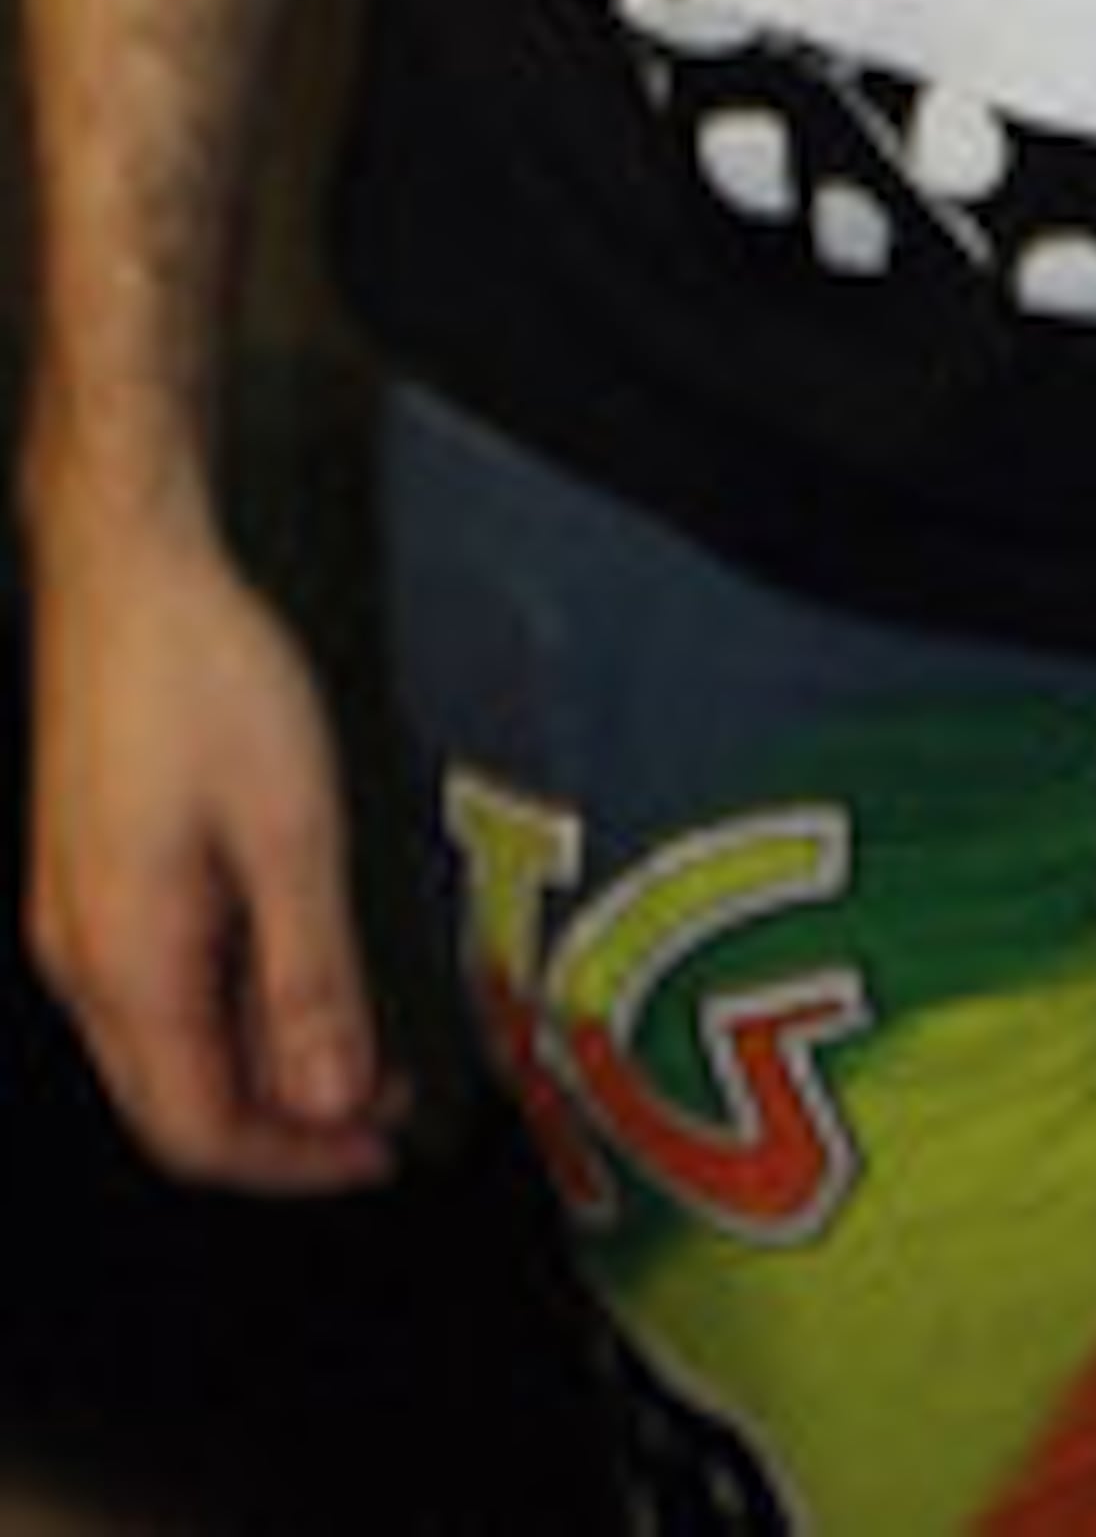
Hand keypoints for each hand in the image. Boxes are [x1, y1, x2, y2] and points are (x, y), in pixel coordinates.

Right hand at [22, 515, 406, 1192]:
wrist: (126, 573)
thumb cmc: (204, 676)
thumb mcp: (288, 827)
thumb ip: (310, 975)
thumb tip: (331, 1100)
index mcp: (127, 963)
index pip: (200, 1131)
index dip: (294, 1162)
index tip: (378, 1149)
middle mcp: (82, 961)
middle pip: (174, 1104)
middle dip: (282, 1125)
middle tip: (380, 1107)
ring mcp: (76, 920)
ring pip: (163, 1049)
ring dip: (258, 1064)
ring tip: (355, 1038)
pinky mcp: (88, 878)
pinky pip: (153, 988)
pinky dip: (226, 1006)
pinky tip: (289, 969)